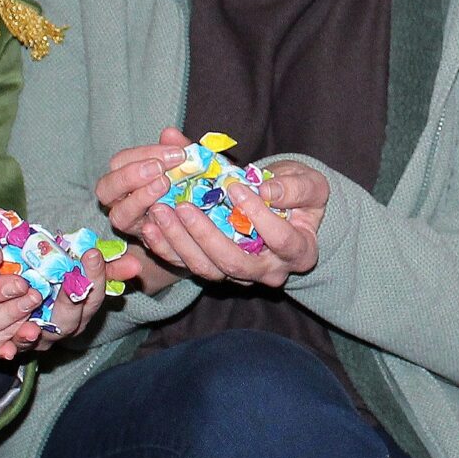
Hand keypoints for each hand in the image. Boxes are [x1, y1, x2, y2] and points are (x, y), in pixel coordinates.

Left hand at [99, 138, 326, 288]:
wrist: (286, 208)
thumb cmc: (300, 193)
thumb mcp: (308, 182)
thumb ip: (293, 186)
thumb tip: (266, 190)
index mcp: (299, 251)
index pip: (281, 239)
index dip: (259, 216)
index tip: (235, 187)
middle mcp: (270, 271)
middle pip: (235, 262)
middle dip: (206, 234)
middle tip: (183, 205)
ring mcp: (240, 275)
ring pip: (208, 268)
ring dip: (180, 241)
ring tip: (160, 211)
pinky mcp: (216, 270)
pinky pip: (188, 267)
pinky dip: (167, 248)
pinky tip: (151, 226)